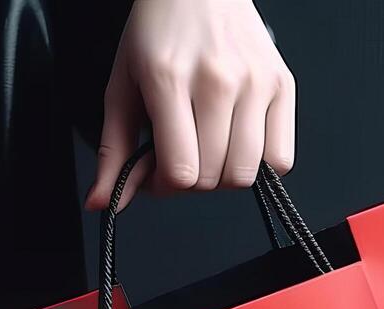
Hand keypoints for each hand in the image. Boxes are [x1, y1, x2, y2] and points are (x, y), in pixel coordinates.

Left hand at [86, 0, 295, 211]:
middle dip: (191, 181)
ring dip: (224, 176)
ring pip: (246, 173)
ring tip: (210, 149)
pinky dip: (261, 165)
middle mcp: (217, 80)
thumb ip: (113, 150)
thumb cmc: (159, 31)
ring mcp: (255, 83)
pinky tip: (240, 144)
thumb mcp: (121, 85)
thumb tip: (101, 202)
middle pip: (211, 177)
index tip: (158, 174)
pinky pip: (281, 159)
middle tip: (182, 155)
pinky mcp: (283, 86)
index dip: (164, 186)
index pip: (180, 170)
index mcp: (168, 79)